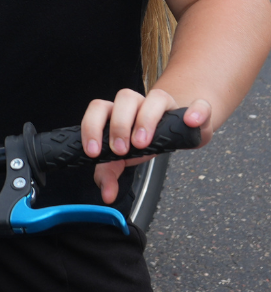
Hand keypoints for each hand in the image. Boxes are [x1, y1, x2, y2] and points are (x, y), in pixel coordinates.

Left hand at [80, 88, 210, 204]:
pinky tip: (191, 121)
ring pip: (156, 97)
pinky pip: (198, 105)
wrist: (177, 129)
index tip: (94, 151)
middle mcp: (140, 103)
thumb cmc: (146, 140)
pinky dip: (196, 111)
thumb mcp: (126, 157)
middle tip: (120, 150)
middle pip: (125, 98)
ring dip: (147, 119)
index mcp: (118, 111)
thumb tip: (106, 194)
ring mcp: (167, 104)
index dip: (92, 126)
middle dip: (119, 124)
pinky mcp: (194, 110)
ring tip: (143, 143)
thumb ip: (110, 173)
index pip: (99, 108)